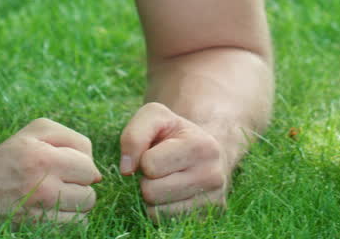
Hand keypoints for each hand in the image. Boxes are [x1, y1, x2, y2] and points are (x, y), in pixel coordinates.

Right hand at [0, 118, 101, 222]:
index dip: (82, 165)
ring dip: (77, 202)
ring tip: (58, 193)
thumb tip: (96, 173)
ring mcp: (39, 212)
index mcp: (43, 157)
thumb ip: (73, 139)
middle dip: (81, 185)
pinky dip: (70, 218)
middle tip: (61, 179)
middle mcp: (42, 186)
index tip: (65, 164)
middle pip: (90, 193)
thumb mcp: (37, 130)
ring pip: (84, 211)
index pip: (89, 167)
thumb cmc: (12, 154)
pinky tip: (54, 207)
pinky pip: (75, 226)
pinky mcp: (36, 227)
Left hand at [119, 102, 228, 218]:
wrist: (206, 152)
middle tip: (161, 168)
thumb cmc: (175, 133)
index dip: (144, 158)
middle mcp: (213, 176)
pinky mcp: (206, 218)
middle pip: (151, 192)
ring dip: (154, 197)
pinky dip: (162, 209)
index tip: (157, 151)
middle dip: (147, 180)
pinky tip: (173, 194)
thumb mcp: (155, 117)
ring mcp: (212, 201)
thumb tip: (126, 170)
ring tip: (167, 180)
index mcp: (202, 147)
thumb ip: (134, 135)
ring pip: (156, 212)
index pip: (149, 165)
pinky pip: (164, 223)